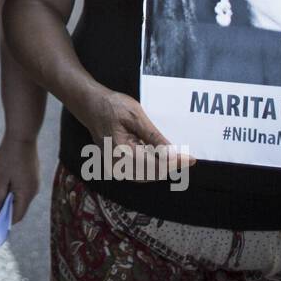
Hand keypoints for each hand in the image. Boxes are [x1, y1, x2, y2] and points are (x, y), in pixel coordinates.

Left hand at [0, 134, 39, 222]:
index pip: (17, 216)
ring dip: (11, 198)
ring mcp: (36, 183)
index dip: (6, 222)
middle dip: (8, 209)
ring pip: (22, 198)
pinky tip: (7, 180)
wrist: (23, 137)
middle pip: (20, 208)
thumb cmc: (9, 157)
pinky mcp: (34, 176)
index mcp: (26, 194)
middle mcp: (34, 191)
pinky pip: (24, 189)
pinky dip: (15, 190)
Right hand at [78, 87, 192, 181]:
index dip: (175, 163)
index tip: (191, 159)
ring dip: (162, 168)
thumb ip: (153, 137)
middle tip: (186, 158)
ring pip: (146, 175)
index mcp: (122, 152)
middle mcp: (117, 164)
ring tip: (175, 158)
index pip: (155, 164)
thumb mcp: (135, 116)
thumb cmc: (112, 106)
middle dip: (170, 167)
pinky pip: (138, 171)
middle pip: (152, 173)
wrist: (90, 105)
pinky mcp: (116, 165)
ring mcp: (115, 166)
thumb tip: (172, 154)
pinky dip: (151, 166)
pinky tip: (159, 156)